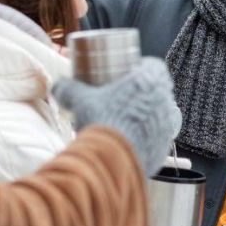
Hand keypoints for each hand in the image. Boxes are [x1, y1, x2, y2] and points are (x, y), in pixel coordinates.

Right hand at [53, 57, 181, 176]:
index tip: (129, 72)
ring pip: (158, 113)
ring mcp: (167, 124)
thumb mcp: (80, 100)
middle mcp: (164, 100)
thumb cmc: (101, 122)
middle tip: (122, 97)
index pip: (154, 66)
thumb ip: (69, 88)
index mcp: (150, 80)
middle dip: (142, 91)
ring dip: (144, 113)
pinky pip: (157, 136)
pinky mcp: (165, 145)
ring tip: (123, 119)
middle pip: (157, 89)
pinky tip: (129, 138)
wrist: (113, 159)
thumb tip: (58, 86)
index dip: (142, 67)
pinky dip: (146, 135)